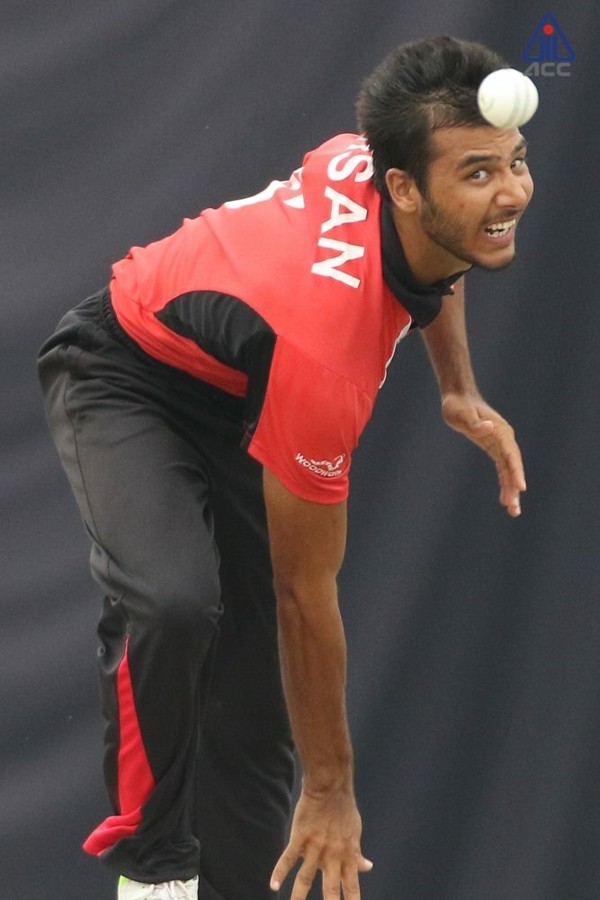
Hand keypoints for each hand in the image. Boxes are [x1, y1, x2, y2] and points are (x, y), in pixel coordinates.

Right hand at [270, 786, 372, 898]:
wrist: (330, 788)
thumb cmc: (344, 810)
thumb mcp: (355, 833)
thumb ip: (357, 854)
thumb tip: (367, 867)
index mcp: (348, 856)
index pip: (351, 888)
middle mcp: (332, 856)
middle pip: (330, 890)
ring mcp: (315, 848)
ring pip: (305, 879)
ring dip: (298, 897)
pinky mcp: (300, 838)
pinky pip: (288, 858)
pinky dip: (280, 872)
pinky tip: (273, 885)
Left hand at [441, 392, 525, 516]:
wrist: (458, 397)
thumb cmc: (458, 405)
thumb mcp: (461, 414)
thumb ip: (473, 422)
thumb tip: (488, 428)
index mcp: (500, 431)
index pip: (510, 454)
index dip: (516, 471)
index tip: (520, 487)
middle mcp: (504, 438)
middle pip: (513, 466)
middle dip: (515, 487)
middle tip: (514, 509)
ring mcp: (501, 444)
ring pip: (509, 470)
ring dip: (511, 489)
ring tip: (513, 511)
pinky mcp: (494, 448)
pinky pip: (502, 468)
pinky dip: (504, 482)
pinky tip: (505, 498)